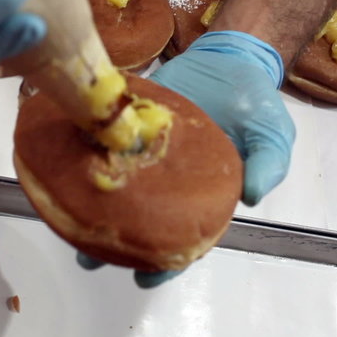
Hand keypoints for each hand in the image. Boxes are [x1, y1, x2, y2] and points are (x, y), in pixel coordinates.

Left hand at [77, 32, 294, 287]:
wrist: (226, 57)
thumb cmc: (253, 101)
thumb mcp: (272, 133)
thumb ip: (269, 163)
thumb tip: (253, 197)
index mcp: (200, 194)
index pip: (181, 237)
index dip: (165, 264)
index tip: (145, 279)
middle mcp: (166, 180)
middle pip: (139, 220)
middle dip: (116, 244)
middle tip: (90, 259)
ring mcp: (143, 155)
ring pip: (115, 190)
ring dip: (92, 209)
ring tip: (68, 225)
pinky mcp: (127, 128)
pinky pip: (103, 149)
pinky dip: (85, 163)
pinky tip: (65, 175)